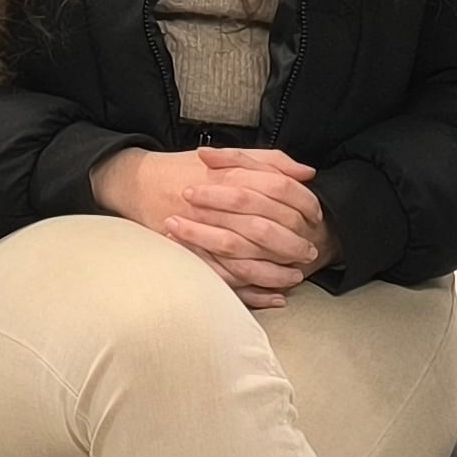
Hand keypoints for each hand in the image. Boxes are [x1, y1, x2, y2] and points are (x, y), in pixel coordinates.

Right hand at [94, 144, 327, 308]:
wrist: (140, 183)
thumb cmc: (188, 169)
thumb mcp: (229, 157)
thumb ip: (270, 162)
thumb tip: (308, 173)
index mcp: (226, 177)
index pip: (273, 190)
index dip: (299, 205)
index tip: (316, 217)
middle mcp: (214, 206)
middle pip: (261, 228)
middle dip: (290, 243)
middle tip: (311, 252)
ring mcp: (200, 234)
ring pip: (244, 259)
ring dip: (274, 272)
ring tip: (295, 278)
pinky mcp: (191, 257)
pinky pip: (224, 281)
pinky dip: (251, 293)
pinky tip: (274, 299)